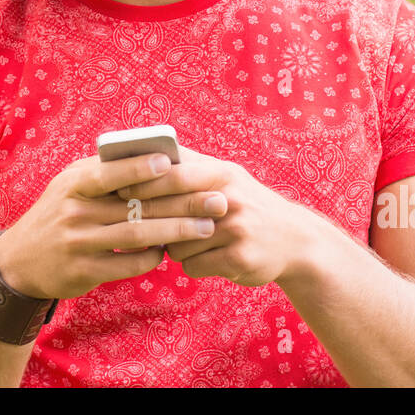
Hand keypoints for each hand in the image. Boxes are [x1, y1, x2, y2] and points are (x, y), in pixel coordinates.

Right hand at [0, 151, 229, 300]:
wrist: (20, 261)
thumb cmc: (58, 213)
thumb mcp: (70, 185)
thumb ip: (105, 172)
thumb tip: (156, 157)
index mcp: (74, 183)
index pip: (110, 172)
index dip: (139, 167)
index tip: (171, 162)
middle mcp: (75, 211)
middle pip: (136, 205)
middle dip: (180, 201)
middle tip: (216, 199)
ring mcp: (79, 242)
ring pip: (137, 234)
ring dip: (176, 231)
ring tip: (206, 227)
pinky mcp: (83, 272)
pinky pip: (127, 264)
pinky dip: (152, 256)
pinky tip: (170, 252)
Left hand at [116, 145, 313, 286]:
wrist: (295, 240)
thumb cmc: (249, 204)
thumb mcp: (227, 176)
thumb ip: (191, 164)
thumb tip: (147, 149)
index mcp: (222, 174)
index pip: (174, 176)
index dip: (143, 184)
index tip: (119, 191)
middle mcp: (230, 200)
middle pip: (172, 212)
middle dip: (149, 219)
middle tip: (132, 223)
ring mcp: (236, 230)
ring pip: (178, 244)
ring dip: (175, 247)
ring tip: (190, 241)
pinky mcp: (239, 259)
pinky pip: (193, 266)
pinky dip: (194, 264)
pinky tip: (208, 257)